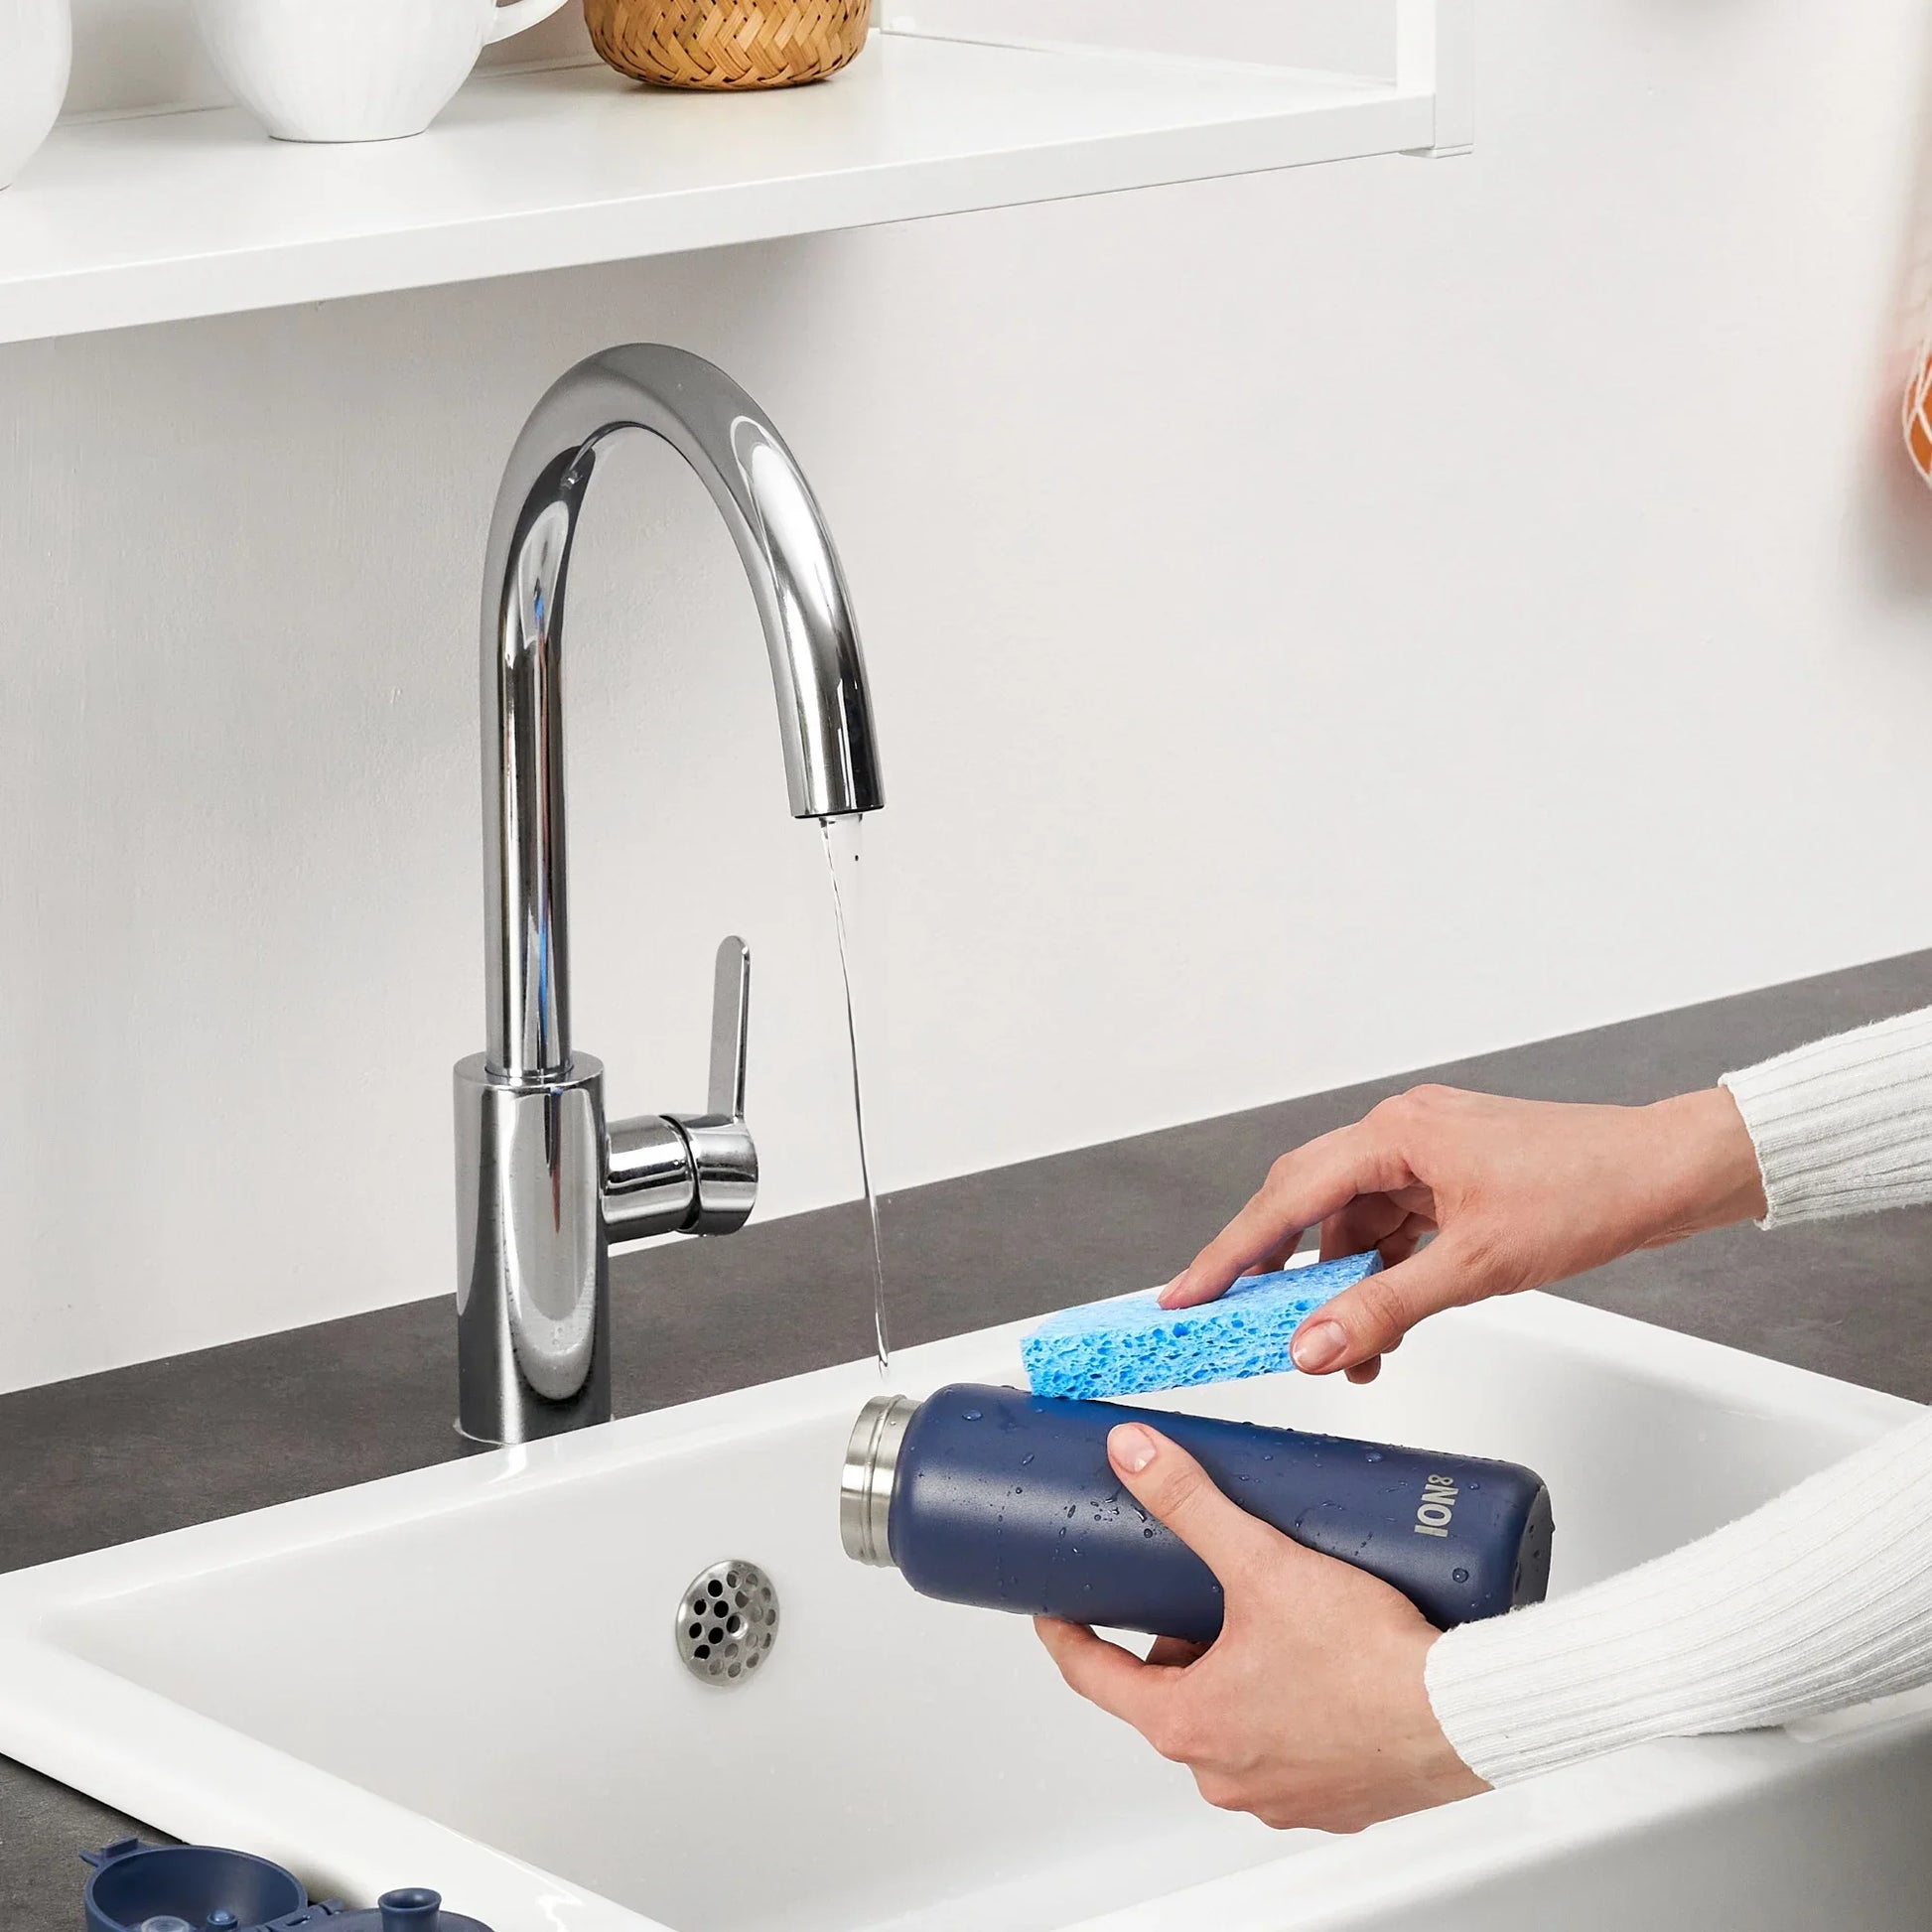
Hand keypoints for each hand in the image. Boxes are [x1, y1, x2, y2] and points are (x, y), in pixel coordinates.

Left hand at [1036, 1422, 1484, 1831]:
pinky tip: (1316, 1666)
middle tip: (1196, 1589)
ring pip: (1231, 1722)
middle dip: (1177, 1640)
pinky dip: (1288, 1706)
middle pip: (1171, 1694)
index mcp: (1190, 1725)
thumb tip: (1134, 1455)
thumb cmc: (1370, 1662)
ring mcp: (1281, 1793)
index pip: (1095, 1678)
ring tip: (1266, 1616)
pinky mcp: (1335, 1796)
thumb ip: (1190, 1503)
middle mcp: (1226, 1772)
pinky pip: (1289, 1747)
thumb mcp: (1262, 1562)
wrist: (1463, 1716)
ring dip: (1236, 1673)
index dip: (1070, 1634)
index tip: (1057, 1611)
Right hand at [1160, 1084, 1764, 1382]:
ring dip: (1342, 1287)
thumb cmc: (1588, 1193)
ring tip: (1342, 1354)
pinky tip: (1385, 1327)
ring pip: (1355, 1226)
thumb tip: (1311, 1346)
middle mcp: (1402, 1134)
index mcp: (1396, 1134)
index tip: (1187, 1294)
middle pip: (1308, 1205)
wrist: (1670, 1174)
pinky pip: (1395, 1232)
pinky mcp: (1454, 1180)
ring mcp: (1429, 1156)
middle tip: (1237, 1324)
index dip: (1231, 1252)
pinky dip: (1384, 1278)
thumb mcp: (1474, 1267)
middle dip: (1276, 1272)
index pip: (1287, 1198)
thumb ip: (1383, 1310)